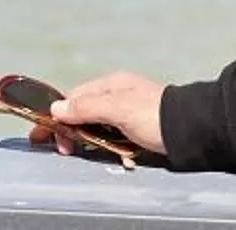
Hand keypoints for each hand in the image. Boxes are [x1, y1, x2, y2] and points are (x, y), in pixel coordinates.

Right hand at [42, 72, 165, 157]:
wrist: (192, 129)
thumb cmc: (155, 116)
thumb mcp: (118, 109)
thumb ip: (87, 107)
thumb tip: (56, 108)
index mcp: (111, 84)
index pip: (73, 98)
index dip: (56, 116)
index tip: (43, 135)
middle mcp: (117, 94)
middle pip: (81, 110)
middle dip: (67, 129)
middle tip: (62, 150)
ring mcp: (126, 111)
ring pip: (94, 123)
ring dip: (82, 136)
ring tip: (75, 151)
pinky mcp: (135, 127)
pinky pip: (108, 133)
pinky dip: (99, 141)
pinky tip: (97, 149)